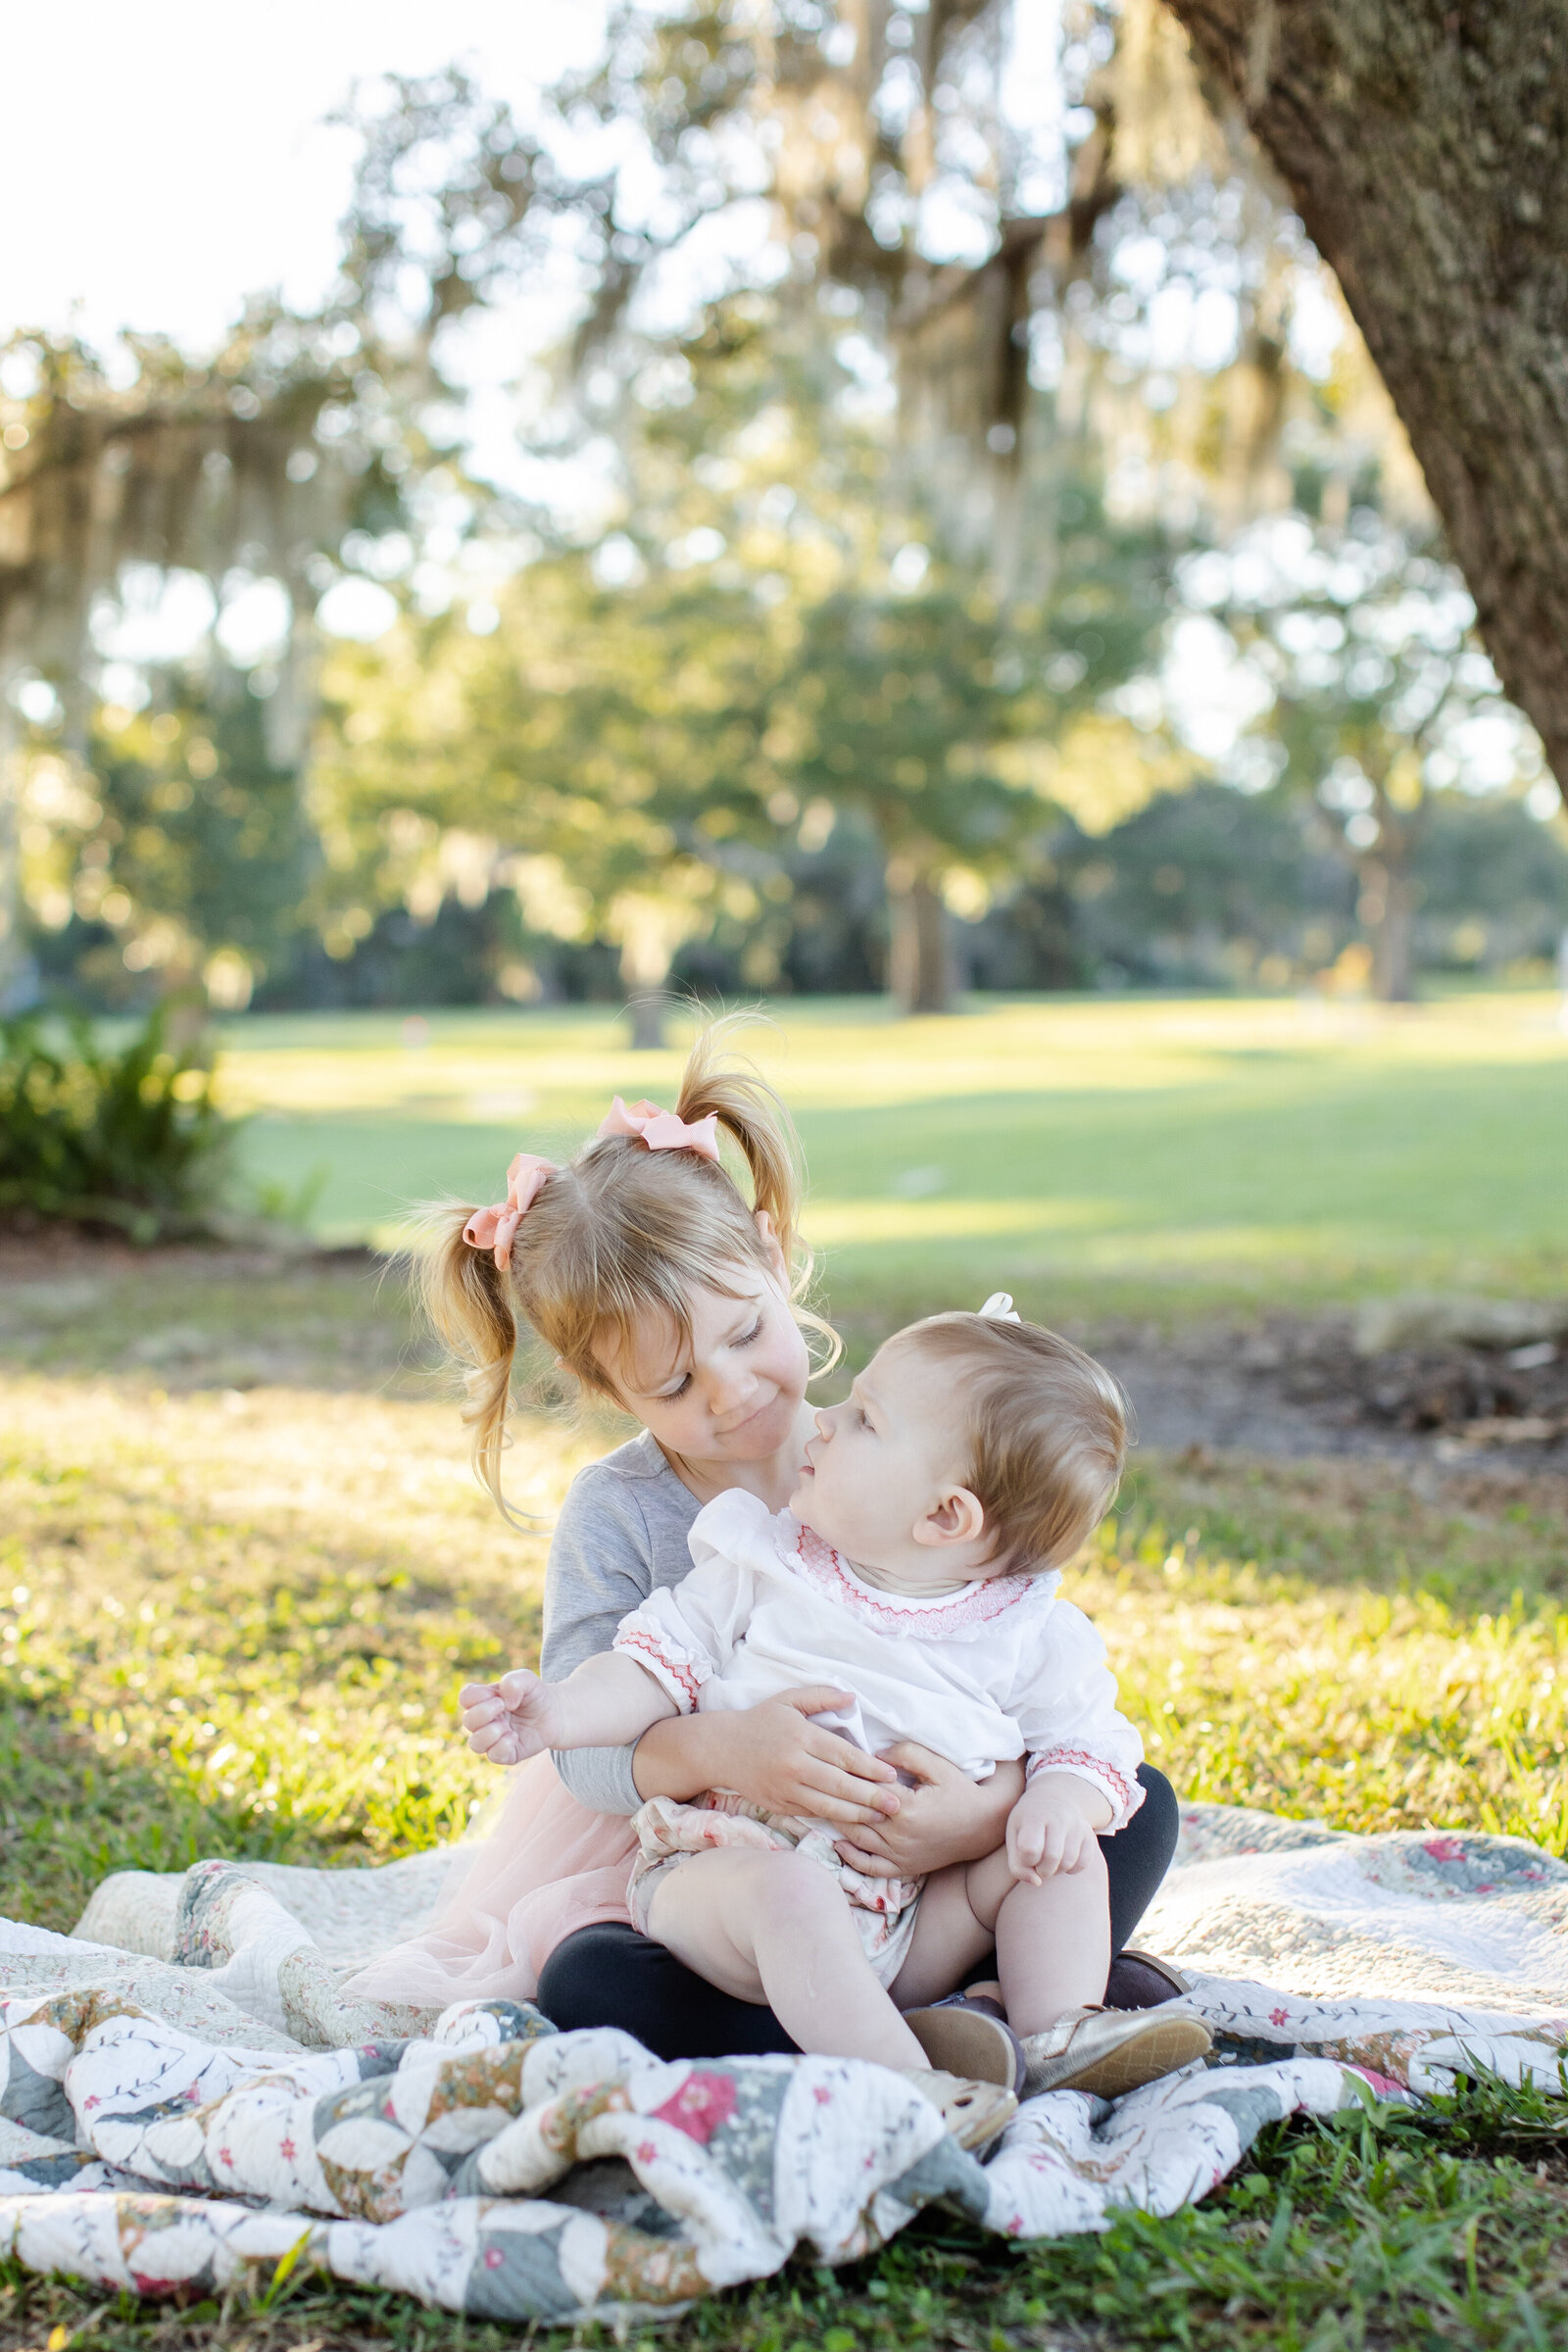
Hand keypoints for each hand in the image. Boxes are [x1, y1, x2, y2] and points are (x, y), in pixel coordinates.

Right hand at [459, 1669, 557, 1766]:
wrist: (554, 1715)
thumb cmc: (535, 1695)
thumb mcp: (528, 1679)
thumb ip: (514, 1681)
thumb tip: (504, 1700)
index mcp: (484, 1700)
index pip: (466, 1697)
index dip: (479, 1695)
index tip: (499, 1695)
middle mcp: (484, 1721)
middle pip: (468, 1721)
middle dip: (484, 1713)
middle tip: (504, 1706)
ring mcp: (493, 1739)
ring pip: (475, 1743)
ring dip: (490, 1733)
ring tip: (506, 1726)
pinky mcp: (505, 1754)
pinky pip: (493, 1756)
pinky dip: (503, 1746)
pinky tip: (515, 1737)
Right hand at [634, 1686, 900, 1825]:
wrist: (721, 1748)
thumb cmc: (760, 1721)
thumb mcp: (789, 1700)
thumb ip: (822, 1696)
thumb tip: (853, 1698)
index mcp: (801, 1736)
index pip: (842, 1755)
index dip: (869, 1767)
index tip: (891, 1775)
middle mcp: (794, 1765)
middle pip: (839, 1785)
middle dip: (871, 1796)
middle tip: (896, 1804)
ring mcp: (785, 1788)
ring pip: (828, 1806)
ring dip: (857, 1814)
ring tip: (880, 1817)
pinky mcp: (779, 1804)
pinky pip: (812, 1814)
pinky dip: (834, 1819)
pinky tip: (852, 1822)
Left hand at [835, 1748, 1025, 1877]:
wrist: (983, 1825)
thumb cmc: (960, 1791)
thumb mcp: (937, 1765)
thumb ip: (905, 1754)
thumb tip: (873, 1756)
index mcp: (906, 1808)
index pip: (866, 1789)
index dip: (849, 1774)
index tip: (833, 1762)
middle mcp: (899, 1835)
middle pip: (856, 1815)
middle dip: (837, 1798)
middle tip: (818, 1781)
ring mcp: (901, 1855)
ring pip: (857, 1839)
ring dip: (838, 1822)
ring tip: (821, 1805)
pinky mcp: (904, 1867)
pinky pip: (870, 1867)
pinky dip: (851, 1857)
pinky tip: (838, 1843)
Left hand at [1005, 1772, 1111, 1884]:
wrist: (1053, 1799)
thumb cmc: (1027, 1824)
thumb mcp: (1014, 1837)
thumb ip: (1017, 1865)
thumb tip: (1037, 1883)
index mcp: (1035, 1816)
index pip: (1030, 1849)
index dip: (1026, 1860)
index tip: (1025, 1855)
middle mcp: (1059, 1818)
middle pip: (1052, 1858)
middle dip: (1042, 1869)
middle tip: (1038, 1864)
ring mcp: (1077, 1825)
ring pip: (1068, 1862)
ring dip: (1056, 1870)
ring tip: (1049, 1861)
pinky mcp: (1089, 1835)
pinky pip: (1083, 1863)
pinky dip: (1072, 1868)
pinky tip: (1063, 1859)